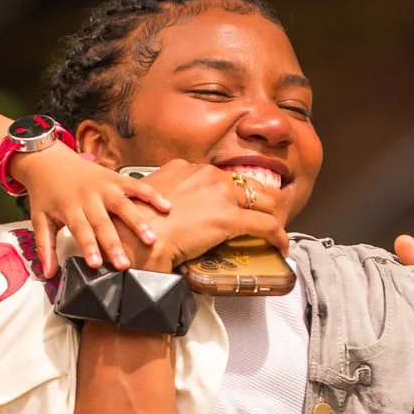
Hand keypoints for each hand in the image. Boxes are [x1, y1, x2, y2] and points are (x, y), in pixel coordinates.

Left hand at [13, 144, 171, 275]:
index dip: (89, 247)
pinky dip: (151, 195)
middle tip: (124, 264)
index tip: (96, 264)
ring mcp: (104, 186)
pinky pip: (136, 186)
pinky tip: (166, 207)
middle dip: (114, 244)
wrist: (48, 159)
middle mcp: (88, 196)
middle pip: (103, 222)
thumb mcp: (39, 218)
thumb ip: (44, 246)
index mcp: (69, 207)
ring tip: (151, 239)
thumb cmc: (46, 192)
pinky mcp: (115, 178)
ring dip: (137, 222)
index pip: (81, 230)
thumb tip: (48, 273)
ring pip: (123, 205)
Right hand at [135, 161, 291, 271]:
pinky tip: (281, 246)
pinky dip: (278, 236)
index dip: (232, 192)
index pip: (220, 177)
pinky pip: (267, 225)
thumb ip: (162, 197)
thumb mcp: (145, 200)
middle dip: (260, 200)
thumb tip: (167, 212)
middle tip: (264, 216)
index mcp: (185, 168)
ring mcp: (221, 195)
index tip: (235, 204)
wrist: (134, 239)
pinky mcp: (231, 218)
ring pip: (264, 200)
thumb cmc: (133, 226)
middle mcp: (206, 174)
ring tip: (275, 231)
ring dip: (273, 215)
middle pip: (246, 184)